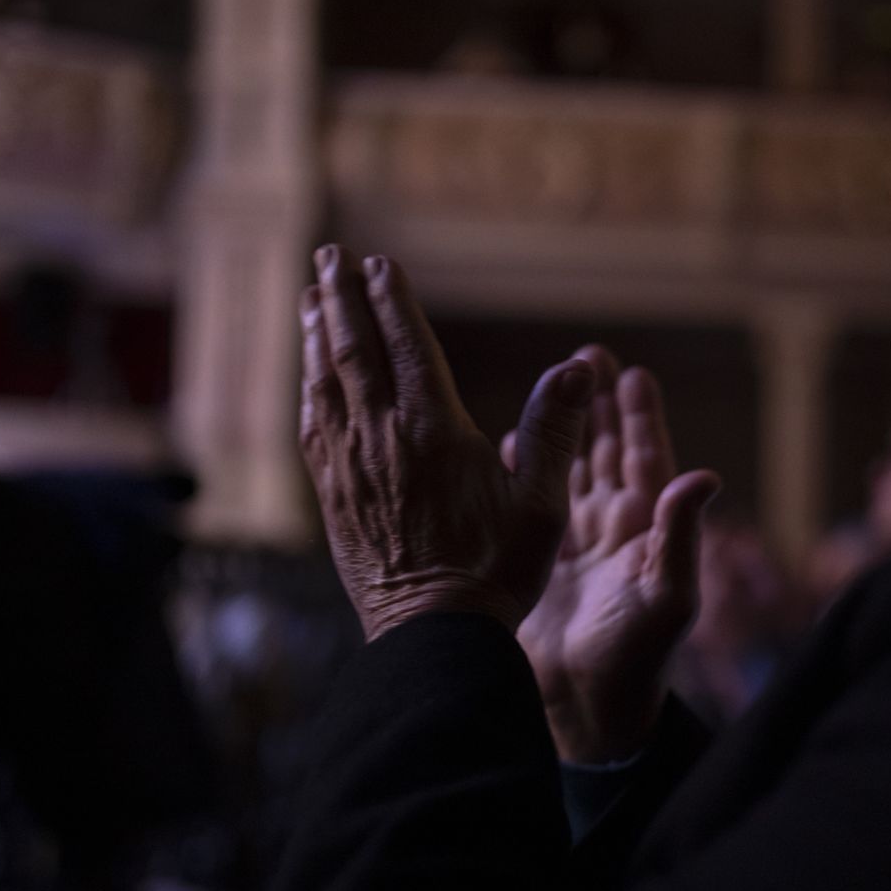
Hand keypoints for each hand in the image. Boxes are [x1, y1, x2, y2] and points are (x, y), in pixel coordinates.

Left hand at [298, 245, 593, 640]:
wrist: (434, 635)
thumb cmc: (497, 570)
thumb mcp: (542, 503)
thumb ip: (556, 431)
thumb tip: (580, 370)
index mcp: (434, 431)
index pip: (408, 346)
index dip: (393, 299)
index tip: (380, 263)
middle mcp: (383, 439)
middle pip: (355, 351)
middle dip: (342, 298)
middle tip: (330, 255)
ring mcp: (351, 467)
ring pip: (326, 382)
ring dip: (318, 333)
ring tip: (312, 295)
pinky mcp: (334, 497)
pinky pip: (313, 426)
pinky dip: (310, 387)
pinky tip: (310, 374)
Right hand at [509, 348, 719, 762]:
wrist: (588, 710)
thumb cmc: (638, 658)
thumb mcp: (668, 595)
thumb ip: (682, 535)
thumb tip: (705, 476)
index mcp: (646, 530)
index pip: (644, 459)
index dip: (638, 417)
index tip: (632, 374)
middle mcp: (611, 529)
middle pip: (604, 452)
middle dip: (597, 405)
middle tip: (587, 356)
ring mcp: (573, 544)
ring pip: (566, 470)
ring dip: (560, 428)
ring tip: (550, 386)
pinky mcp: (537, 561)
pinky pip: (529, 503)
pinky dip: (521, 471)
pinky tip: (507, 442)